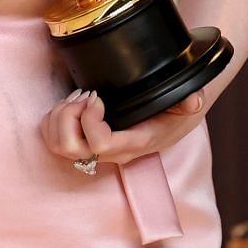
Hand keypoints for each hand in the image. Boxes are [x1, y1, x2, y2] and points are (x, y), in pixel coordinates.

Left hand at [40, 87, 207, 169]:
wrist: (171, 119)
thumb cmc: (174, 111)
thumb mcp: (187, 103)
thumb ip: (191, 101)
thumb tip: (193, 100)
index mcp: (133, 143)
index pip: (101, 144)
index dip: (91, 118)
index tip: (98, 97)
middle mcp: (111, 152)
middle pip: (70, 147)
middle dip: (69, 115)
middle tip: (84, 95)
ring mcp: (95, 150)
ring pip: (58, 144)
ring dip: (60, 115)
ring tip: (78, 97)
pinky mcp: (85, 142)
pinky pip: (54, 138)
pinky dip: (54, 118)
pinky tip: (71, 103)